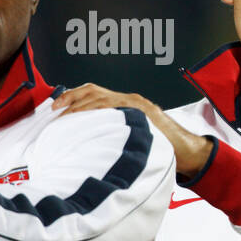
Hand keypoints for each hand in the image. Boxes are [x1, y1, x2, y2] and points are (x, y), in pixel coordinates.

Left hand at [54, 84, 213, 177]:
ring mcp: (137, 105)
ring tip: (65, 116)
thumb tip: (89, 141)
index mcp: (126, 104)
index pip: (94, 93)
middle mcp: (130, 100)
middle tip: (55, 109)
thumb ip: (116, 132)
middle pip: (94, 90)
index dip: (73, 97)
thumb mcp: (134, 136)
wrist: (186, 150)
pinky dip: (96, 110)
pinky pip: (115, 107)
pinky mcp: (143, 112)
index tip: (56, 107)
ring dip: (80, 106)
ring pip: (101, 97)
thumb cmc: (160, 147)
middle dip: (71, 97)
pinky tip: (84, 118)